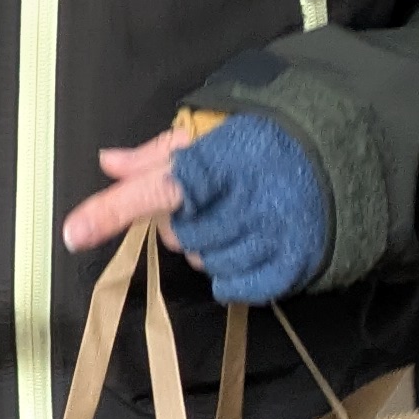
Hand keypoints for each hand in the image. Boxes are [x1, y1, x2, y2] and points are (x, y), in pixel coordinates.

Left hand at [63, 110, 331, 302]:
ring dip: (208, 248)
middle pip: (177, 237)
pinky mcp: (292, 263)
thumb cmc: (266, 140)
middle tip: (209, 200)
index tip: (72, 232)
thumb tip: (107, 163)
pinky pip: (236, 286)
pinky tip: (248, 244)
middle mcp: (243, 201)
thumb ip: (155, 154)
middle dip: (180, 223)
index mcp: (218, 162)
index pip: (156, 190)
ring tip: (236, 216)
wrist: (345, 155)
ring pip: (204, 263)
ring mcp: (270, 236)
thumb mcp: (211, 132)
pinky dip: (233, 273)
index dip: (112, 211)